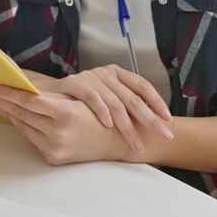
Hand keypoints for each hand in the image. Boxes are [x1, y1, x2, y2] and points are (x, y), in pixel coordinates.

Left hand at [0, 84, 140, 163]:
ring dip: (9, 114)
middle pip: (21, 114)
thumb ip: (51, 98)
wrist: (116, 142)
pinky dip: (24, 126)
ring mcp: (54, 148)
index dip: (8, 93)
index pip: (28, 101)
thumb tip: (24, 90)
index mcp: (65, 114)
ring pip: (24, 126)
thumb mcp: (78, 100)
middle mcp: (58, 133)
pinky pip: (33, 138)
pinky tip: (15, 116)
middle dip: (1, 102)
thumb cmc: (99, 115)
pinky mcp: (53, 158)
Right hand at [42, 66, 173, 153]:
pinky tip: (109, 126)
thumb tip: (153, 123)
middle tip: (164, 135)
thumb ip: (124, 106)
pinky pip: (91, 97)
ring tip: (137, 144)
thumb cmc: (80, 102)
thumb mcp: (106, 99)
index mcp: (118, 74)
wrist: (48, 96)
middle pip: (134, 97)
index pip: (142, 86)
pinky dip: (101, 112)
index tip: (168, 119)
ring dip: (127, 126)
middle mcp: (106, 73)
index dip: (157, 102)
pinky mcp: (74, 83)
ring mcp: (90, 77)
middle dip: (151, 119)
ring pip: (115, 102)